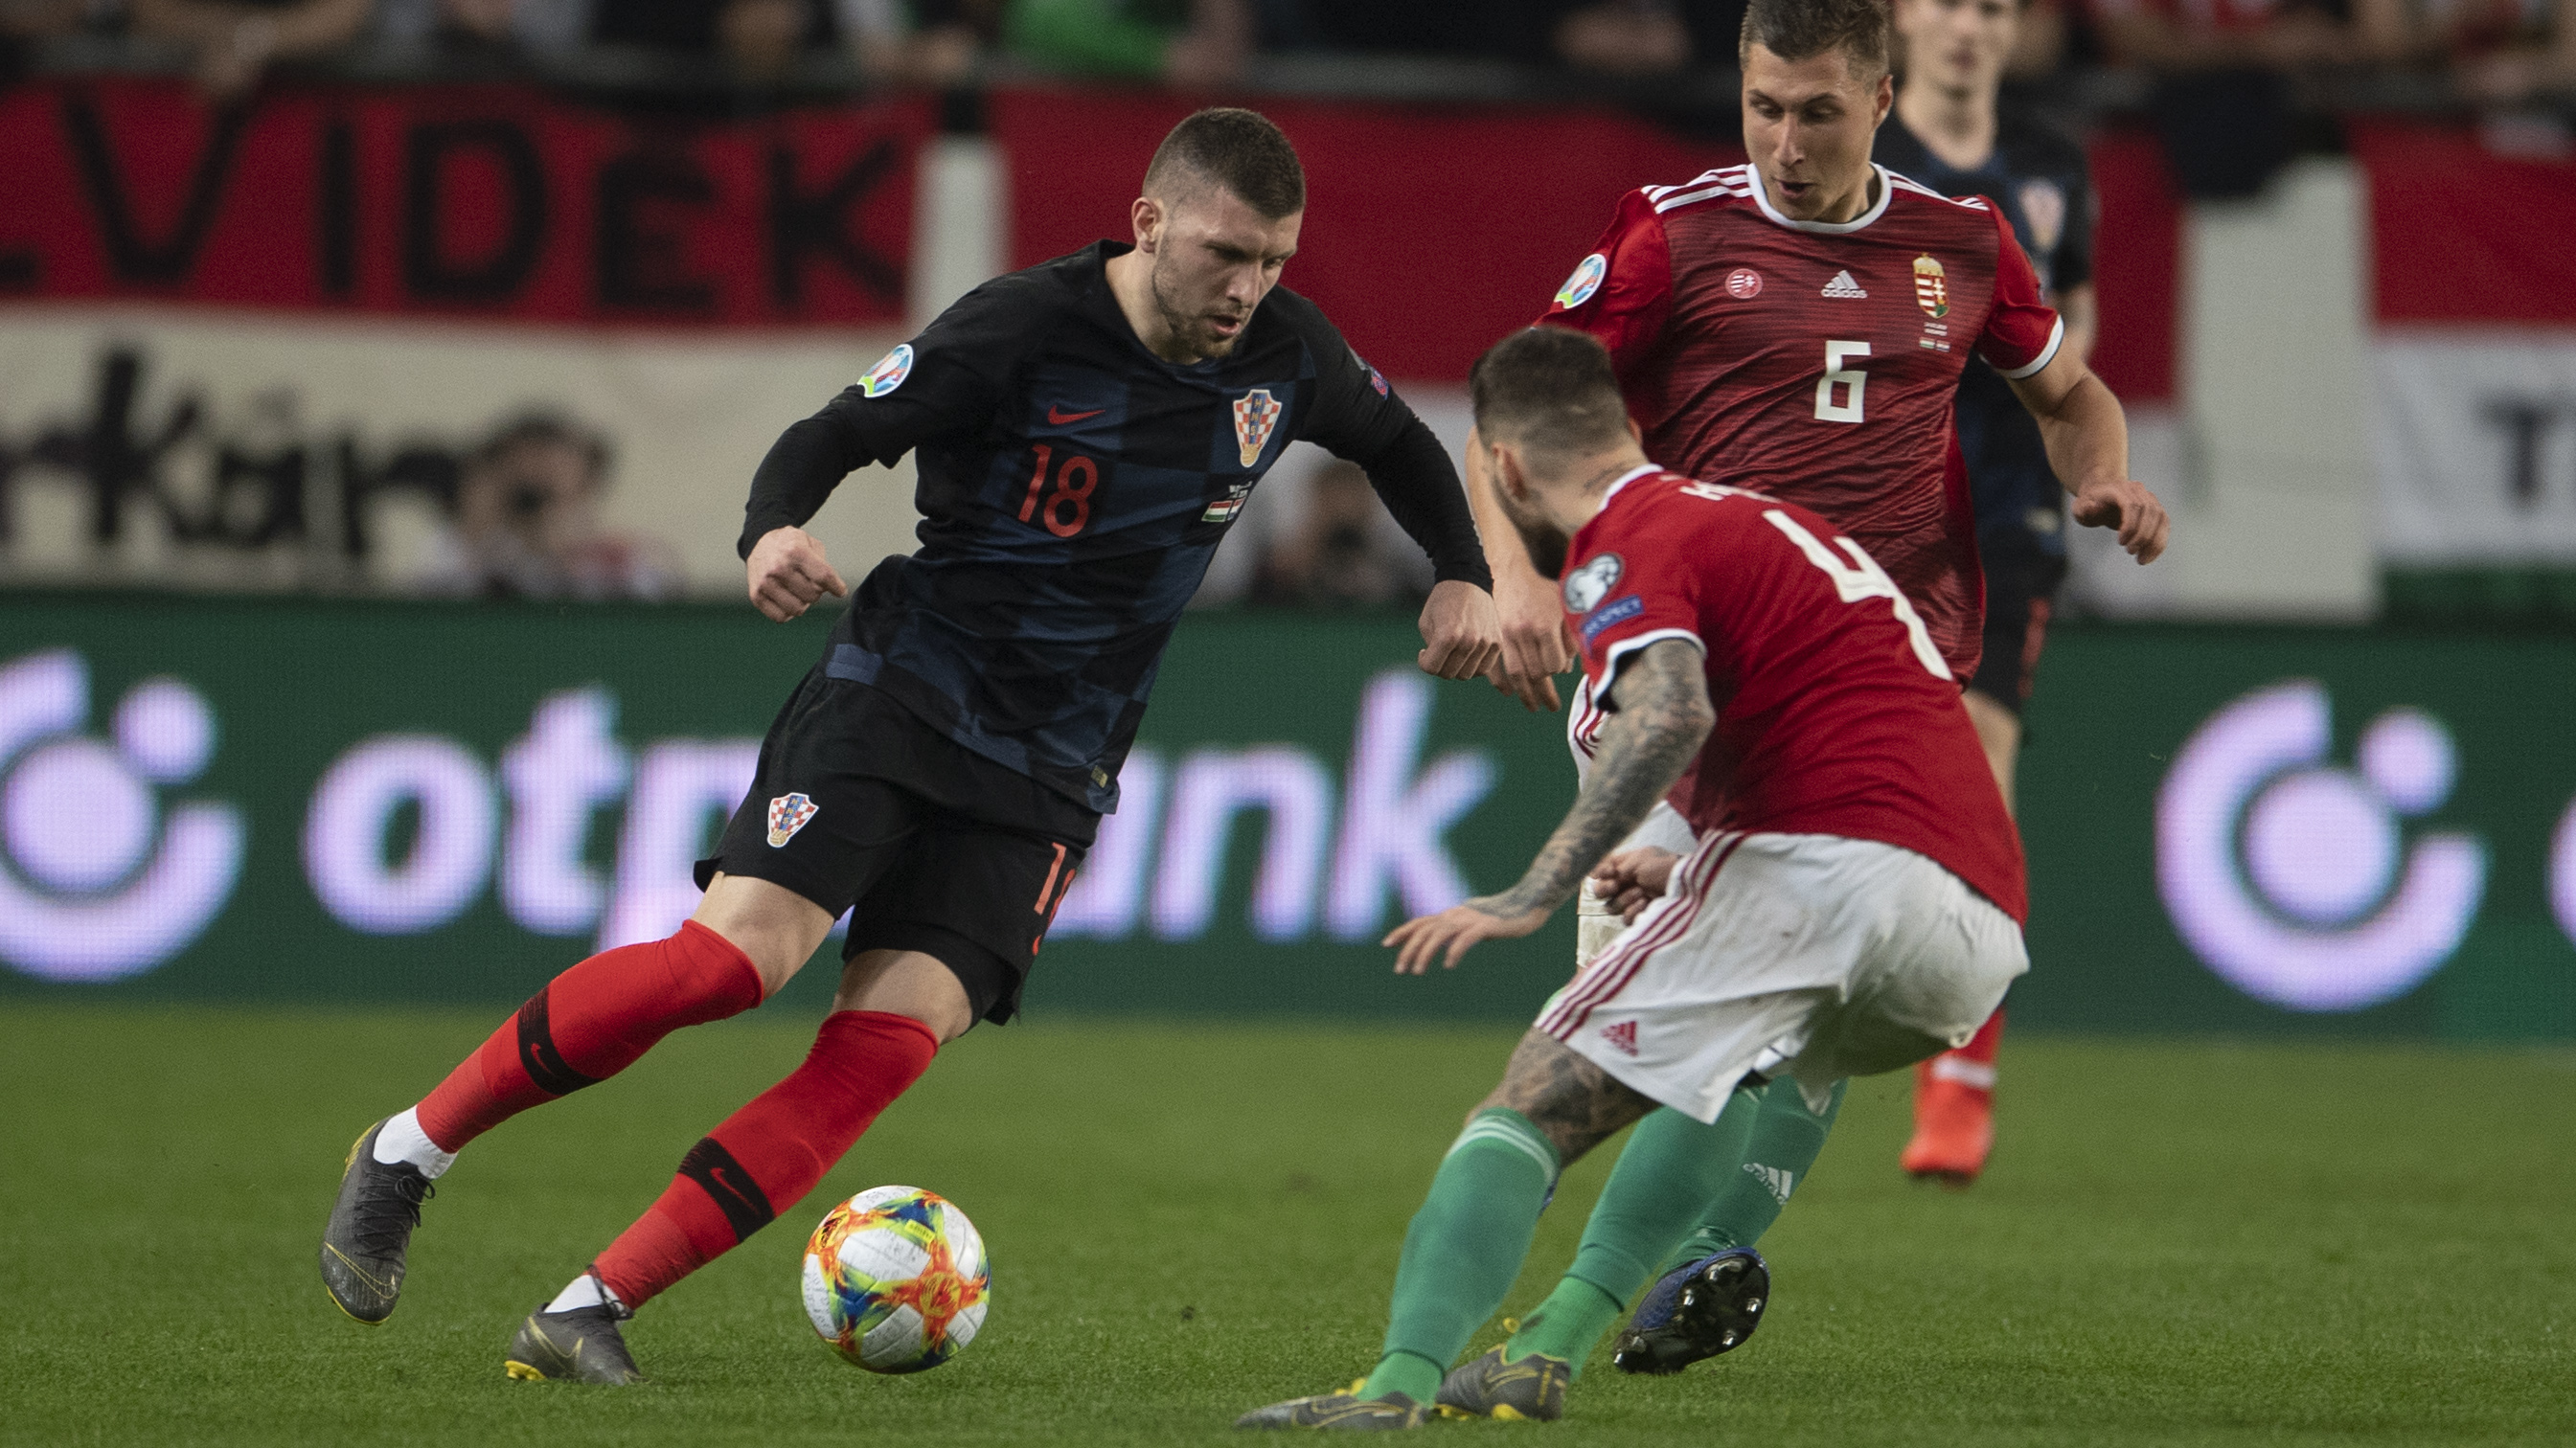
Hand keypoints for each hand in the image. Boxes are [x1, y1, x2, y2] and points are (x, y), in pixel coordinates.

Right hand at [746, 526, 847, 620]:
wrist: (759, 542)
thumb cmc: (789, 544)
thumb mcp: (810, 543)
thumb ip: (824, 564)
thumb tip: (832, 588)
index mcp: (795, 551)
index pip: (823, 576)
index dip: (836, 587)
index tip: (840, 590)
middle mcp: (778, 568)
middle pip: (813, 595)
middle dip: (817, 591)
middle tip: (811, 583)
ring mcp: (765, 583)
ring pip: (798, 609)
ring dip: (803, 603)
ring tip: (799, 591)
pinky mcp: (756, 596)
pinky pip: (781, 617)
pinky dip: (788, 612)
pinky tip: (788, 599)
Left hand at [1384, 897, 1551, 973]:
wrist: (1530, 903)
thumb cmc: (1503, 918)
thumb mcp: (1475, 925)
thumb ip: (1460, 933)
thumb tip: (1448, 946)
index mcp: (1453, 914)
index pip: (1421, 921)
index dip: (1403, 931)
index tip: (1386, 944)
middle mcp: (1458, 914)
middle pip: (1425, 929)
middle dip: (1409, 949)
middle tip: (1399, 969)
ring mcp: (1471, 918)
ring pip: (1440, 934)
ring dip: (1425, 952)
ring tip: (1417, 971)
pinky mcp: (1487, 925)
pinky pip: (1466, 938)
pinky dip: (1454, 951)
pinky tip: (1448, 965)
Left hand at [1416, 580, 1503, 680]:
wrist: (1468, 581)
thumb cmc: (1442, 602)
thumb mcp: (1425, 623)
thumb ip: (1430, 649)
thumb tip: (1440, 668)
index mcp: (1447, 635)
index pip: (1431, 668)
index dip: (1424, 662)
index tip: (1424, 651)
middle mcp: (1469, 641)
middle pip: (1449, 674)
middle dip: (1439, 665)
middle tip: (1439, 652)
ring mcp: (1485, 643)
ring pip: (1467, 674)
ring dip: (1456, 667)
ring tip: (1453, 652)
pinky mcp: (1497, 643)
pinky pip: (1483, 668)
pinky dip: (1473, 665)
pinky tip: (1466, 652)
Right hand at [1488, 561, 1572, 711]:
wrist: (1508, 573)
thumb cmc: (1540, 590)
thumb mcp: (1563, 606)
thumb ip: (1570, 635)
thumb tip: (1569, 668)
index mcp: (1544, 626)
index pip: (1554, 664)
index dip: (1558, 671)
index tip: (1559, 671)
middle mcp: (1524, 634)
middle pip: (1536, 674)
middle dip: (1545, 694)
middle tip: (1552, 707)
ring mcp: (1506, 637)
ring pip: (1516, 675)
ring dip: (1525, 694)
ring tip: (1533, 707)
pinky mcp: (1493, 638)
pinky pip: (1495, 666)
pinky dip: (1500, 682)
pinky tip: (1508, 692)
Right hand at [1590, 846, 1678, 923]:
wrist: (1685, 884)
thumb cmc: (1663, 867)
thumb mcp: (1638, 860)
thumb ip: (1615, 868)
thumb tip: (1594, 877)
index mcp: (1624, 866)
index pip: (1600, 872)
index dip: (1599, 874)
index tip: (1609, 872)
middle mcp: (1626, 883)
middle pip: (1599, 892)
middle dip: (1604, 889)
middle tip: (1615, 885)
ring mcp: (1633, 900)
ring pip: (1611, 907)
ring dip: (1624, 899)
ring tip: (1641, 892)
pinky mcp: (1641, 915)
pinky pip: (1625, 919)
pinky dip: (1633, 911)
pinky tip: (1646, 903)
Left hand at [2070, 477, 2168, 564]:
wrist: (2103, 492)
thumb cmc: (2090, 503)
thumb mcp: (2080, 507)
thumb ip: (2084, 509)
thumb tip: (2092, 507)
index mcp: (2119, 489)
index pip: (2132, 505)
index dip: (2130, 524)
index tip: (2121, 542)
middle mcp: (2137, 490)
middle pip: (2149, 511)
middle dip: (2142, 535)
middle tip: (2130, 552)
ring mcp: (2149, 498)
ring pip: (2161, 518)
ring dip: (2154, 541)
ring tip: (2141, 560)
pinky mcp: (2156, 509)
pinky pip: (2164, 525)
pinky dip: (2159, 542)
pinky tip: (2149, 556)